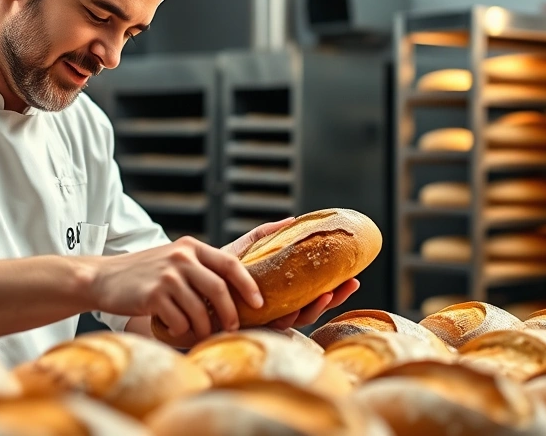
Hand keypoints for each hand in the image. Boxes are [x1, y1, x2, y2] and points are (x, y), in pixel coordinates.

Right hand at [85, 237, 262, 340]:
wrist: (103, 278)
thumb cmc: (145, 274)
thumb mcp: (175, 259)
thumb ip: (201, 268)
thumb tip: (237, 292)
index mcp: (191, 247)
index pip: (230, 264)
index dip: (248, 285)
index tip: (258, 303)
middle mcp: (181, 257)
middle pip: (219, 289)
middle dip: (230, 313)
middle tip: (232, 327)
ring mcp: (167, 276)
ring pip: (200, 310)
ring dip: (204, 328)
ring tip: (200, 332)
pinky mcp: (152, 295)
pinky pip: (179, 321)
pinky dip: (181, 330)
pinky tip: (173, 327)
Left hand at [222, 217, 360, 330]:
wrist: (191, 283)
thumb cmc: (218, 269)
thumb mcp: (246, 248)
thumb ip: (268, 236)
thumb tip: (294, 219)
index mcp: (281, 294)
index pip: (314, 294)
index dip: (335, 289)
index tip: (354, 278)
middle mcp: (276, 309)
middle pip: (313, 308)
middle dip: (333, 299)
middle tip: (350, 284)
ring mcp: (264, 319)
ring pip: (297, 319)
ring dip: (314, 307)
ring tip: (326, 292)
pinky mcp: (250, 326)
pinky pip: (272, 325)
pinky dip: (287, 316)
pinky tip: (296, 306)